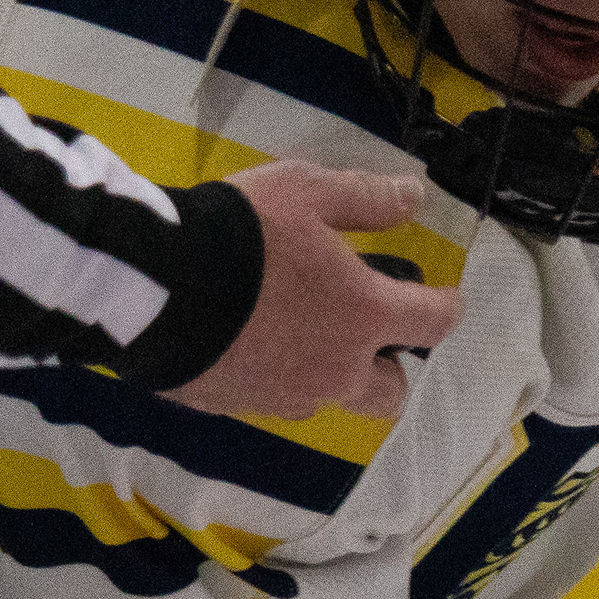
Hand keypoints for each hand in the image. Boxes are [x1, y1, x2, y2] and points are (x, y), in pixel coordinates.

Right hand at [165, 162, 462, 420]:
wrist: (152, 286)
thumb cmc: (242, 232)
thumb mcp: (305, 191)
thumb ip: (365, 198)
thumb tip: (414, 197)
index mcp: (364, 316)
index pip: (433, 324)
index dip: (446, 307)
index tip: (444, 298)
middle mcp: (335, 370)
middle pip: (389, 392)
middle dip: (388, 365)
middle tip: (364, 328)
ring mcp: (284, 397)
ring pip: (328, 398)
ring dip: (328, 372)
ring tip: (295, 330)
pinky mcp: (236, 408)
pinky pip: (272, 399)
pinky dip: (272, 376)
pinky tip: (246, 341)